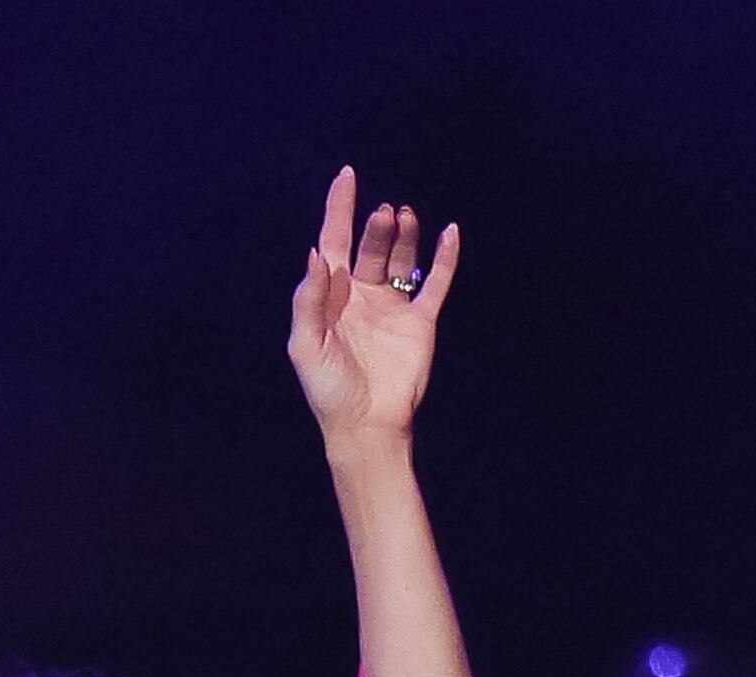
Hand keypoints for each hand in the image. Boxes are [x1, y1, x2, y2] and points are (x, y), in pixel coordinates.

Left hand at [288, 167, 456, 447]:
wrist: (366, 423)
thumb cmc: (328, 388)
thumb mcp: (306, 345)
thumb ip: (309, 300)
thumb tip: (316, 254)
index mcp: (331, 298)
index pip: (334, 242)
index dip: (338, 209)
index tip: (347, 175)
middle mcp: (362, 295)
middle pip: (369, 247)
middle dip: (375, 227)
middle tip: (384, 213)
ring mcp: (393, 306)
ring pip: (400, 258)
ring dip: (403, 235)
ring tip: (403, 216)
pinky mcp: (420, 320)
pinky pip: (435, 282)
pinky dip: (444, 257)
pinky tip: (450, 231)